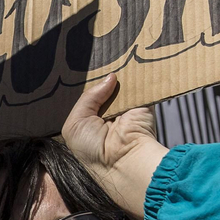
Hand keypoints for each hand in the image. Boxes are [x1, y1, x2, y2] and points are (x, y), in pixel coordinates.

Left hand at [63, 74, 166, 218]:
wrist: (123, 159)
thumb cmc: (92, 147)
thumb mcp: (76, 123)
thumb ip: (88, 97)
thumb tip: (111, 77)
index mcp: (93, 121)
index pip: (90, 96)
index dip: (88, 83)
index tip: (81, 67)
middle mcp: (110, 113)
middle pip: (105, 86)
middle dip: (101, 74)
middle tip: (98, 61)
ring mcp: (127, 107)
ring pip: (121, 82)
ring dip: (118, 72)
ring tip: (110, 60)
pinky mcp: (143, 102)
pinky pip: (138, 83)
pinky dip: (134, 74)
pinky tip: (125, 64)